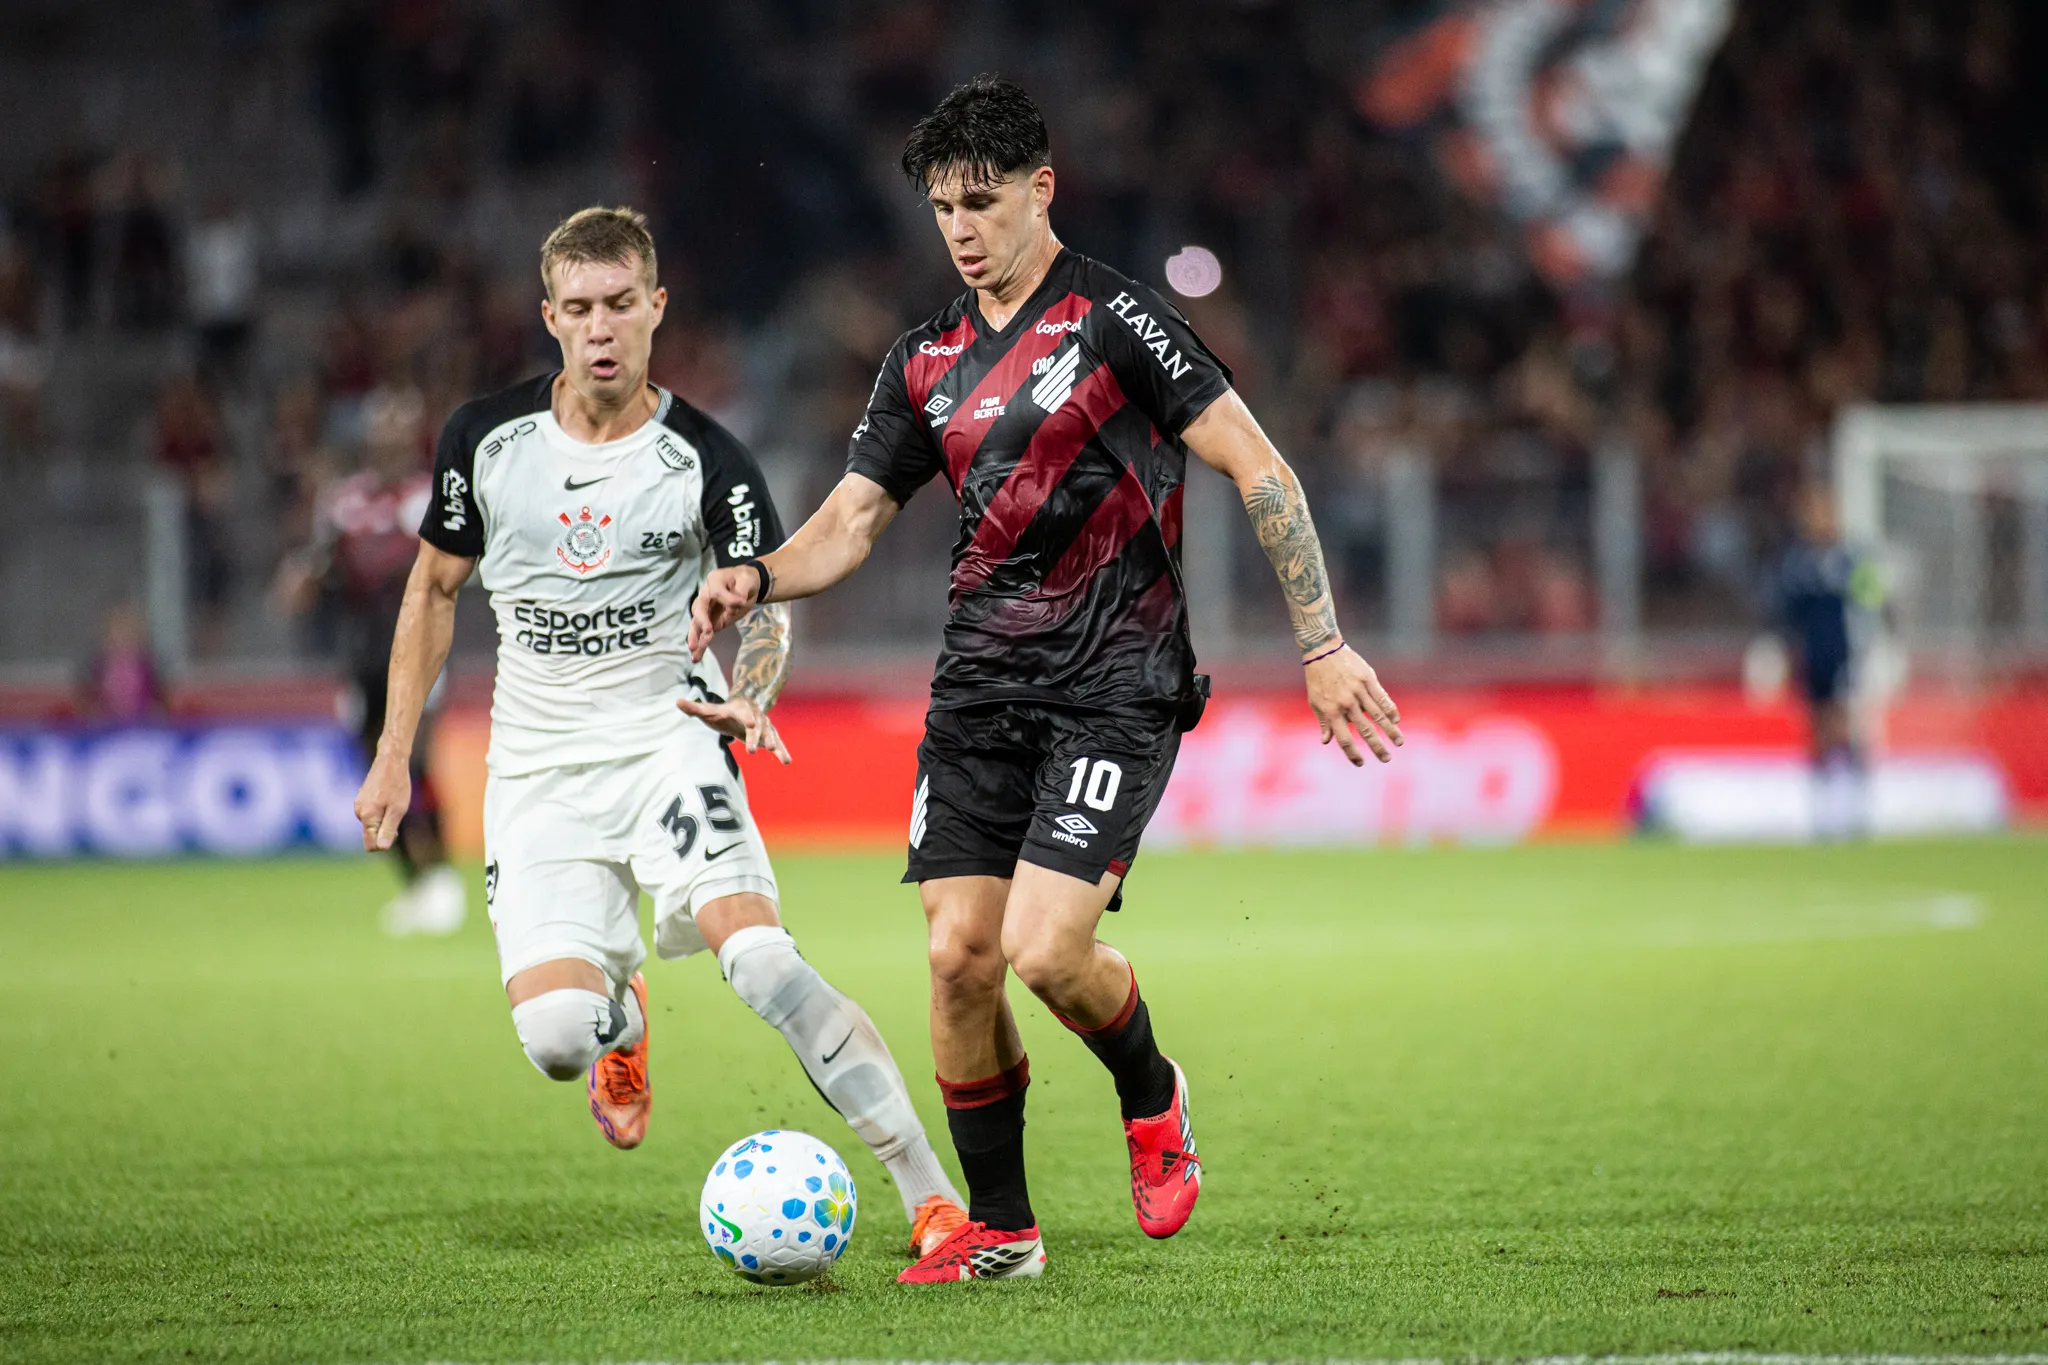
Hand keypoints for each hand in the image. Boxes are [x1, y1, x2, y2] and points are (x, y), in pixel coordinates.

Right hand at [353, 750, 411, 850]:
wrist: (391, 761)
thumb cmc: (397, 785)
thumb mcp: (398, 810)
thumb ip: (388, 829)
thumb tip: (381, 848)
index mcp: (367, 817)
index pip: (371, 845)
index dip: (384, 843)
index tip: (395, 831)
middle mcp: (358, 812)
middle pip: (371, 835)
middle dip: (385, 831)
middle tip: (397, 813)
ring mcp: (358, 805)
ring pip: (372, 824)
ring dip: (384, 819)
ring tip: (393, 803)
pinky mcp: (361, 800)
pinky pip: (371, 815)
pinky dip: (380, 812)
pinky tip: (388, 798)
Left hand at [677, 694, 791, 764]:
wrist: (741, 709)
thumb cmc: (722, 712)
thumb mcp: (708, 710)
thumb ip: (695, 708)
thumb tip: (677, 701)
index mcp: (740, 708)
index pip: (744, 713)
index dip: (747, 718)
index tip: (749, 725)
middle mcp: (755, 716)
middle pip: (757, 726)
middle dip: (756, 737)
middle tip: (753, 750)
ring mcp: (764, 725)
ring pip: (770, 734)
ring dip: (773, 743)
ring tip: (777, 754)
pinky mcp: (769, 735)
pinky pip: (777, 743)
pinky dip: (782, 751)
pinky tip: (787, 761)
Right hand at [688, 565, 759, 660]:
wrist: (746, 587)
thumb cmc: (745, 580)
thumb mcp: (748, 580)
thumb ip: (742, 589)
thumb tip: (739, 601)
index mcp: (714, 580)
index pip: (716, 591)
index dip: (728, 599)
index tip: (741, 602)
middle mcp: (705, 595)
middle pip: (699, 608)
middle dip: (703, 620)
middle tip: (708, 630)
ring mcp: (706, 610)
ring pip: (697, 623)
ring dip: (696, 637)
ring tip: (693, 650)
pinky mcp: (710, 622)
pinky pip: (703, 634)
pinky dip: (700, 644)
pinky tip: (696, 656)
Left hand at [1305, 645, 1401, 765]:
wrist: (1323, 651)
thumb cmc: (1317, 679)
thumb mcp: (1315, 702)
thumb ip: (1324, 722)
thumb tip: (1326, 741)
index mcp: (1331, 711)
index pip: (1343, 739)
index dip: (1352, 753)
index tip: (1361, 763)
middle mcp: (1346, 703)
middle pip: (1364, 730)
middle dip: (1377, 747)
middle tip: (1386, 759)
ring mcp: (1358, 691)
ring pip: (1378, 715)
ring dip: (1390, 731)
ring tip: (1399, 743)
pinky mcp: (1368, 679)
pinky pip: (1382, 698)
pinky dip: (1390, 710)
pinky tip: (1396, 720)